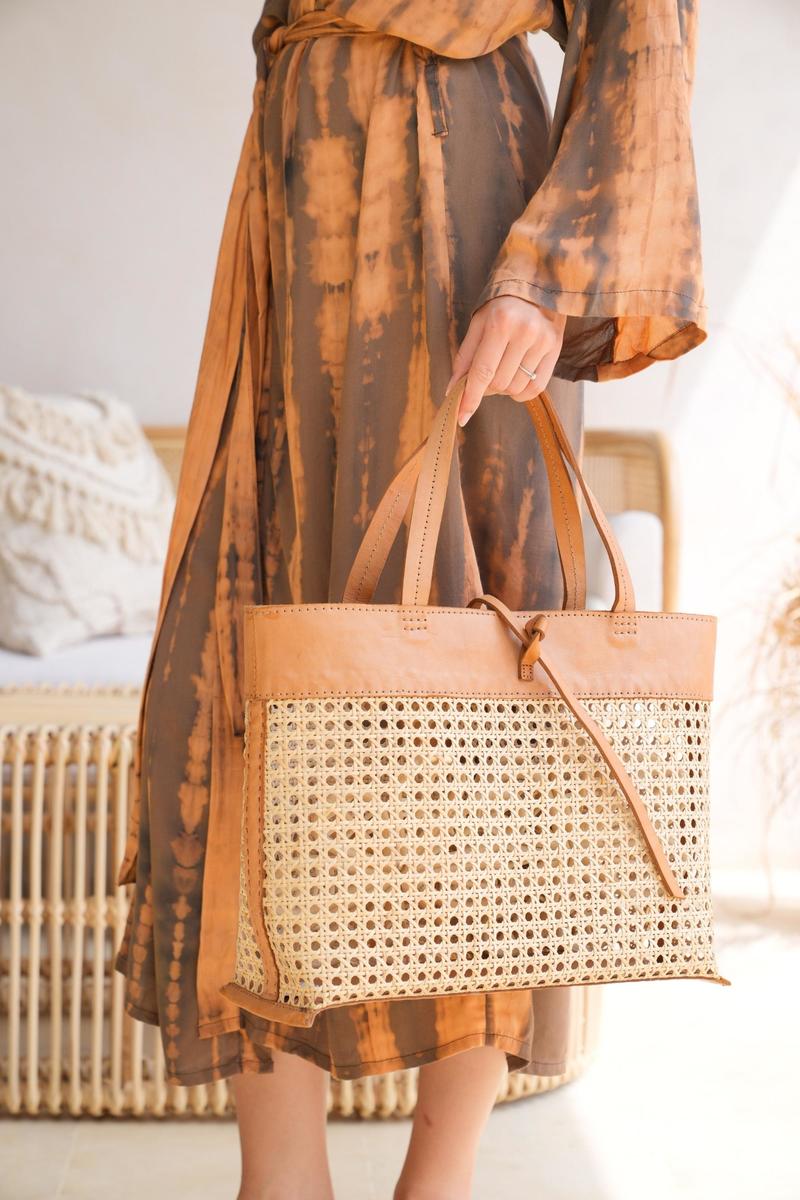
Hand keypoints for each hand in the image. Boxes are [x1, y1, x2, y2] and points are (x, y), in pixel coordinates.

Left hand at [445, 296, 566, 425]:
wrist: (535, 286)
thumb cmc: (500, 307)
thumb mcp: (478, 324)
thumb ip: (464, 358)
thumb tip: (453, 391)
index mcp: (500, 323)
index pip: (482, 372)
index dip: (470, 398)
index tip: (461, 417)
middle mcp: (524, 332)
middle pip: (499, 384)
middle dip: (486, 388)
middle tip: (485, 375)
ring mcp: (543, 341)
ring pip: (516, 388)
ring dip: (504, 389)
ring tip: (503, 369)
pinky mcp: (556, 348)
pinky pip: (536, 388)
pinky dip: (521, 393)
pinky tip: (517, 380)